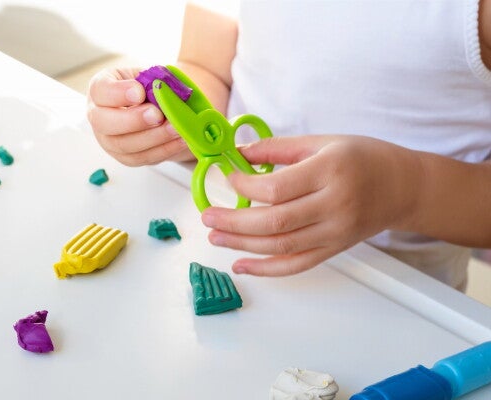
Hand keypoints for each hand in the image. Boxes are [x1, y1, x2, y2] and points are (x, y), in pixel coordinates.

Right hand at [87, 67, 191, 165]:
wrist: (157, 106)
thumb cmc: (149, 86)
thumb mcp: (149, 75)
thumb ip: (153, 80)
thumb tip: (165, 91)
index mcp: (100, 89)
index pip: (100, 91)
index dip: (117, 93)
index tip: (139, 92)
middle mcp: (98, 116)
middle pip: (104, 123)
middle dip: (133, 120)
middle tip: (157, 115)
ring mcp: (109, 140)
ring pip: (124, 145)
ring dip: (153, 137)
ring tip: (175, 128)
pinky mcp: (126, 157)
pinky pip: (142, 157)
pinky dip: (163, 150)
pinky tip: (180, 140)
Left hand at [201, 135, 422, 275]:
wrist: (402, 187)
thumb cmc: (363, 158)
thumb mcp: (322, 141)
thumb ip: (278, 148)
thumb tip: (238, 154)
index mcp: (330, 172)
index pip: (277, 188)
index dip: (245, 186)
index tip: (229, 177)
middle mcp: (334, 206)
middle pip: (275, 222)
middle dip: (234, 222)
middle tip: (207, 217)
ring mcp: (335, 232)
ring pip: (281, 247)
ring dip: (242, 244)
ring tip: (215, 236)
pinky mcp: (334, 249)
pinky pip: (297, 265)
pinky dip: (266, 269)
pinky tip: (241, 264)